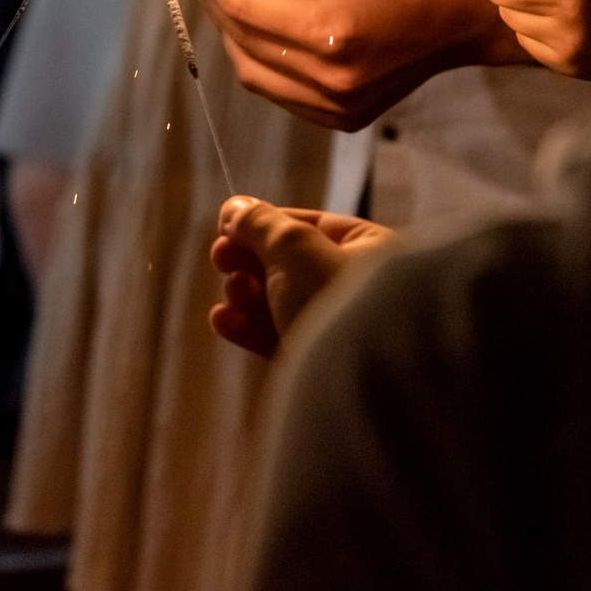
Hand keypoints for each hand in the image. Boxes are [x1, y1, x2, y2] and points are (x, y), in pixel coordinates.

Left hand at [181, 0, 507, 130]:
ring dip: (231, 32)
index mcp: (329, 30)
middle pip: (240, 36)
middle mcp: (327, 78)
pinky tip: (264, 30)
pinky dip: (259, 60)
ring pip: (249, 70)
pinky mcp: (338, 118)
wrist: (459, 19)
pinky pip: (275, 91)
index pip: (241, 1)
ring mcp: (332, 106)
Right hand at [207, 196, 393, 356]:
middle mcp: (355, 286)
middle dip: (249, 260)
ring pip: (277, 301)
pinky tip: (222, 320)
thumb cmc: (337, 300)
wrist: (362, 383)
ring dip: (245, 293)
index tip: (226, 226)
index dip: (264, 223)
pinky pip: (275, 337)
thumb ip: (261, 224)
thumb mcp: (295, 248)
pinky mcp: (314, 363)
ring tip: (234, 294)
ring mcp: (334, 326)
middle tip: (221, 258)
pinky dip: (247, 327)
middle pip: (288, 263)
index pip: (308, 225)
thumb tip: (233, 207)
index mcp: (368, 249)